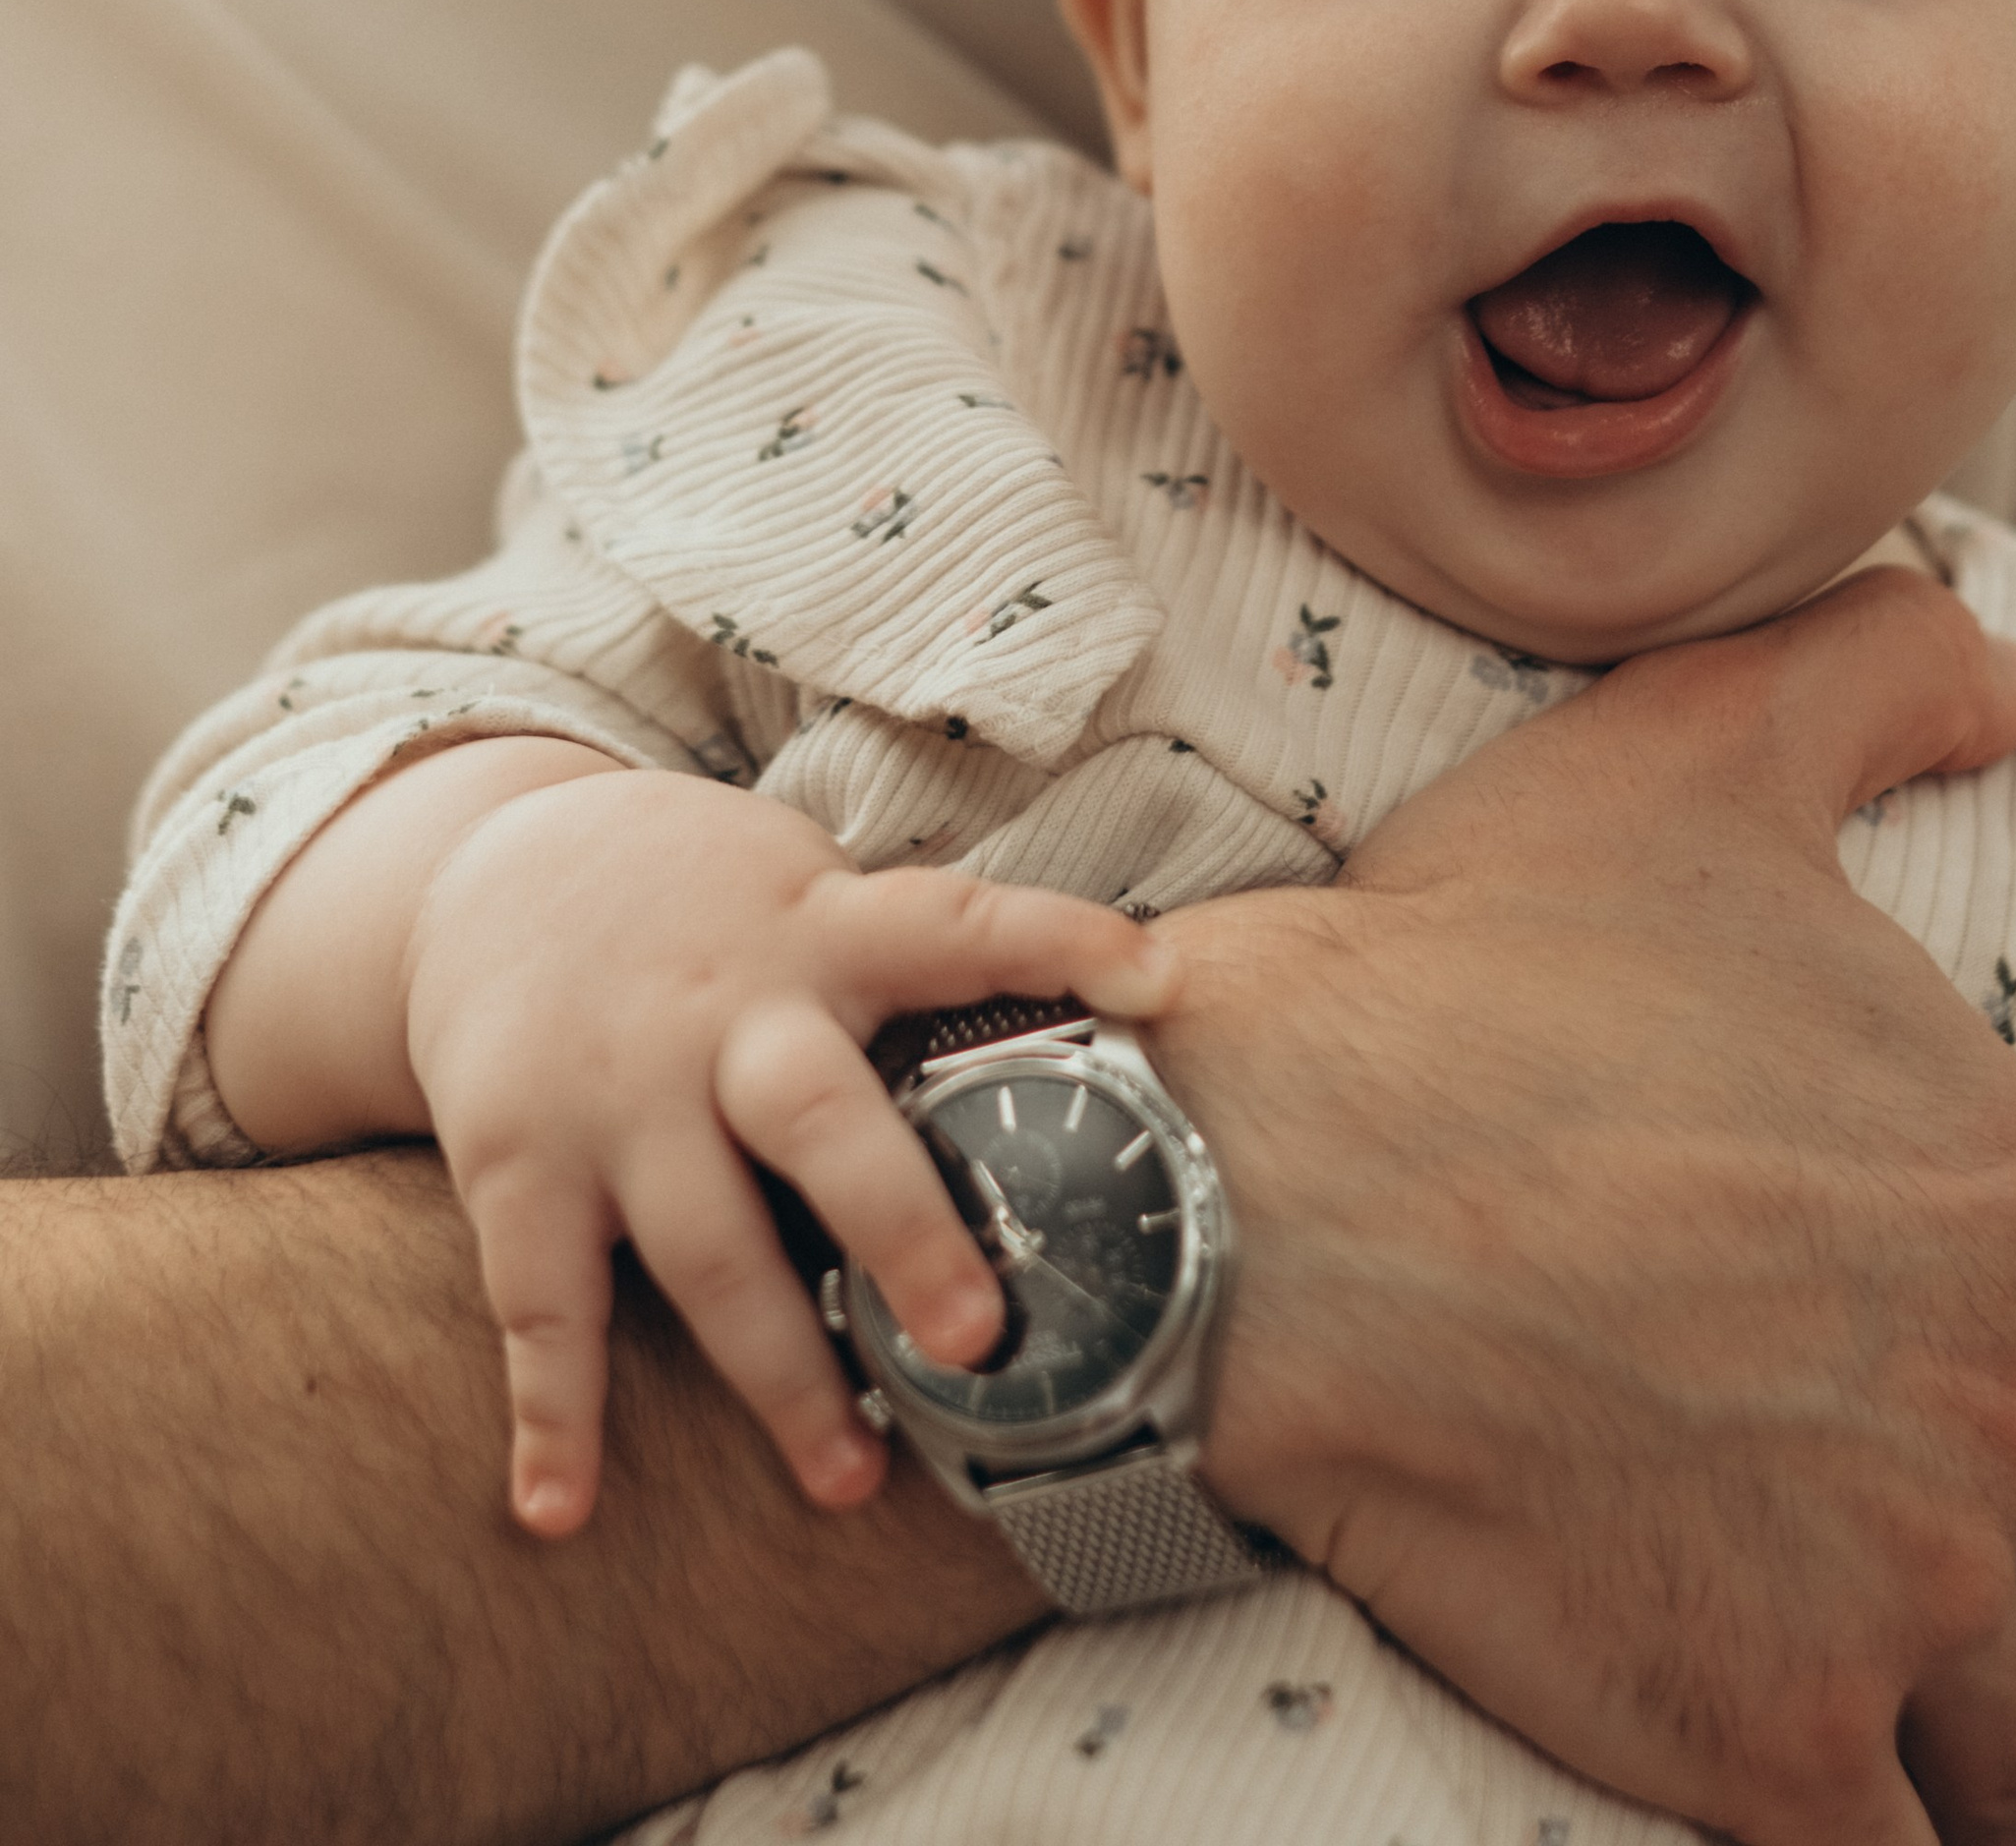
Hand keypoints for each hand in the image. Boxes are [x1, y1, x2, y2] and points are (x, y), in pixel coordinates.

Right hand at [399, 770, 1173, 1538]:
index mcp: (821, 934)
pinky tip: (560, 1511)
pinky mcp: (522, 1160)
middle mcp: (724, 1014)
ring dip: (779, 1376)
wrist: (490, 869)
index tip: (1161, 977)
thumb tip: (1107, 1020)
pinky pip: (540, 1302)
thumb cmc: (703, 904)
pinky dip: (553, 1414)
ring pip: (706, 1245)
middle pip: (819, 1117)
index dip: (1058, 940)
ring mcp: (618, 1095)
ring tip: (851, 1482)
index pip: (954, 923)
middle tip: (975, 1340)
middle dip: (898, 1229)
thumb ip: (909, 965)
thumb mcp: (808, 891)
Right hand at [1156, 567, 2015, 1845]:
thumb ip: (1878, 674)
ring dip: (1947, 1694)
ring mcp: (1903, 1592)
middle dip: (2007, 1546)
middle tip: (1868, 1506)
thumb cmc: (1471, 970)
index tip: (1963, 1383)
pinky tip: (1775, 1727)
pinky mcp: (1776, 1742)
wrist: (1251, 1191)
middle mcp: (2013, 1408)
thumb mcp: (1689, 751)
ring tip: (1821, 1623)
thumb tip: (2010, 675)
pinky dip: (1868, 1809)